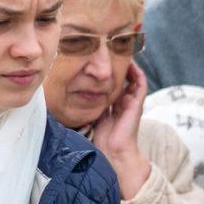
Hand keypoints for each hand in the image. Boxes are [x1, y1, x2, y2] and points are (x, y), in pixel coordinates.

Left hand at [89, 63, 151, 198]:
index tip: (96, 60)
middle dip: (117, 65)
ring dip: (128, 65)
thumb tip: (62, 96)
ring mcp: (131, 102)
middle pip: (122, 78)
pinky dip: (137, 73)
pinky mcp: (136, 104)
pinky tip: (131, 63)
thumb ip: (82, 106)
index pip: (109, 84)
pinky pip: (140, 84)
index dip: (105, 72)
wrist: (114, 152)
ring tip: (123, 52)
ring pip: (133, 78)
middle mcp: (122, 101)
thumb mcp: (88, 116)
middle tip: (111, 51)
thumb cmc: (99, 138)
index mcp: (111, 105)